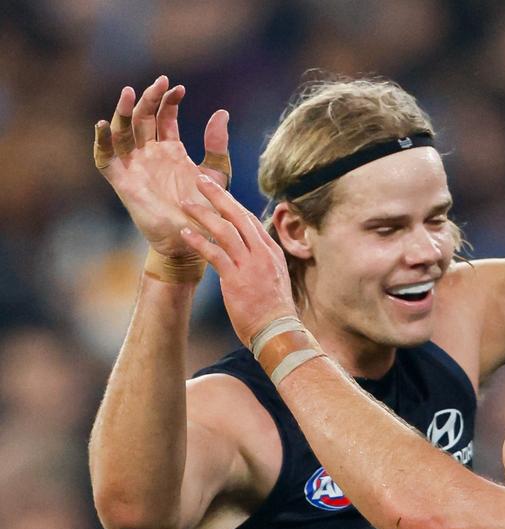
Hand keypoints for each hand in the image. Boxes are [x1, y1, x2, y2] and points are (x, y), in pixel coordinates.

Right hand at [94, 75, 230, 258]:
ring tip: (129, 92)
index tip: (179, 88)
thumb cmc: (205, 211)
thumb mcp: (215, 174)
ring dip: (123, 111)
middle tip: (160, 81)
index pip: (164, 116)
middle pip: (142, 117)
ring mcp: (135, 166)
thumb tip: (222, 113)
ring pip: (122, 131)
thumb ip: (217, 146)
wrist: (193, 241)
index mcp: (171, 150)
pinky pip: (105, 158)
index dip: (169, 100)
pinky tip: (103, 124)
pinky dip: (101, 141)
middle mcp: (150, 154)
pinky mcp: (122, 181)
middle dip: (149, 97)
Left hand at [180, 176, 297, 345]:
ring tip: (185, 204)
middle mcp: (263, 253)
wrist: (279, 332)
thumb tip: (247, 256)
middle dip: (218, 196)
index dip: (232, 204)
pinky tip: (185, 233)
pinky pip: (215, 254)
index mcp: (271, 252)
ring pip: (225, 230)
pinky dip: (198, 241)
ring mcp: (250, 265)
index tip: (218, 193)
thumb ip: (260, 263)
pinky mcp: (237, 279)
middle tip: (200, 180)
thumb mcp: (273, 280)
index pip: (250, 220)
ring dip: (203, 214)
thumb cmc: (274, 311)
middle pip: (238, 216)